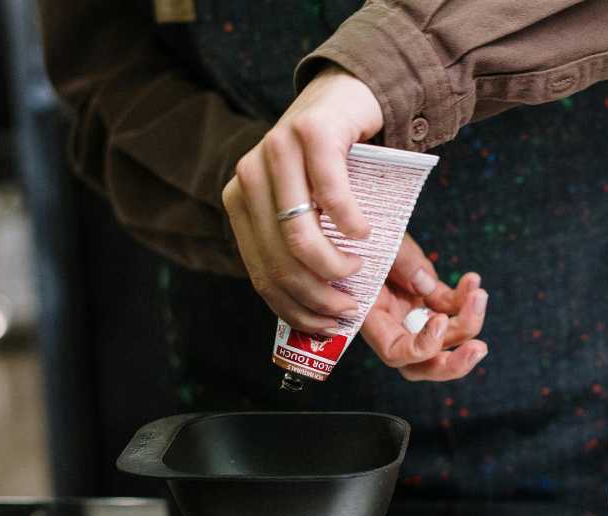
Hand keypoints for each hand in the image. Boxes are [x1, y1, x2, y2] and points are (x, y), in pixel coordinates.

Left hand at [222, 64, 382, 334]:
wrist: (346, 97)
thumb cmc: (335, 164)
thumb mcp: (320, 213)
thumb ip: (319, 258)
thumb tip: (334, 321)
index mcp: (241, 201)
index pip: (261, 272)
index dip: (294, 308)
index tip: (328, 326)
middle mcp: (249, 175)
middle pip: (280, 261)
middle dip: (318, 295)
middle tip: (350, 305)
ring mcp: (276, 151)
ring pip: (298, 236)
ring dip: (334, 265)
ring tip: (358, 267)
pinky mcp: (310, 134)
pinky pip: (331, 197)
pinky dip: (353, 224)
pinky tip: (366, 232)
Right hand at [361, 233, 488, 381]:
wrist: (368, 214)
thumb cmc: (365, 226)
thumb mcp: (380, 239)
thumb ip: (402, 262)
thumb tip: (427, 287)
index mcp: (370, 315)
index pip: (396, 352)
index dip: (422, 347)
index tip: (440, 320)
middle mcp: (391, 321)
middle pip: (422, 364)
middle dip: (453, 364)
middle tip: (479, 349)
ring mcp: (411, 310)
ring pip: (444, 339)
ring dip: (468, 323)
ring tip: (479, 295)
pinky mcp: (428, 295)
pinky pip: (451, 308)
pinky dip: (466, 299)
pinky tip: (472, 280)